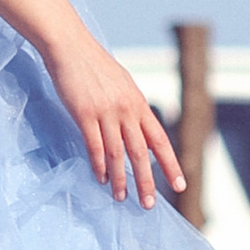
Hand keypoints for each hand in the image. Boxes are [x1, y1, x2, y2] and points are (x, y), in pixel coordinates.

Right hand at [46, 36, 183, 209]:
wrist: (70, 45)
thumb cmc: (94, 65)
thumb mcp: (122, 84)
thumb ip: (132, 108)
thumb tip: (139, 130)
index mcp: (138, 103)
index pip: (160, 140)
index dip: (170, 164)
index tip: (179, 185)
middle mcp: (126, 109)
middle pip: (140, 152)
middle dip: (146, 181)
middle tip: (148, 204)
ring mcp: (105, 111)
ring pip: (117, 154)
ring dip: (120, 179)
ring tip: (120, 198)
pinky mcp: (84, 113)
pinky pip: (94, 145)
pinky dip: (99, 165)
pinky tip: (100, 178)